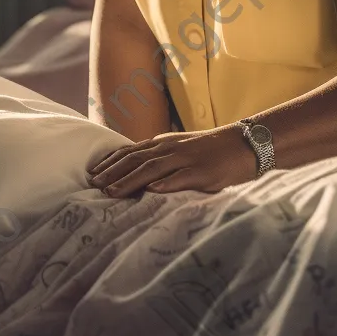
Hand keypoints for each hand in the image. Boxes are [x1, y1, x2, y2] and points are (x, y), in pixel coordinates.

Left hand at [87, 124, 257, 195]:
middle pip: (136, 159)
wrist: (243, 144)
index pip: (131, 152)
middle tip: (93, 185)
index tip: (92, 173)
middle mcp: (171, 148)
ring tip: (113, 192)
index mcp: (164, 143)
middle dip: (113, 172)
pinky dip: (166, 183)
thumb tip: (138, 174)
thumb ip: (160, 158)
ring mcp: (186, 159)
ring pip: (153, 168)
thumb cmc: (210, 150)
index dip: (110, 163)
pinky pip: (182, 177)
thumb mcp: (180, 149)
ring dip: (130, 180)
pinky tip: (152, 191)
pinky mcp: (203, 172)